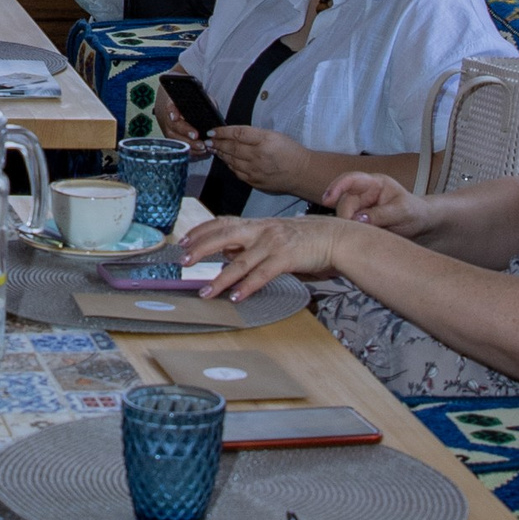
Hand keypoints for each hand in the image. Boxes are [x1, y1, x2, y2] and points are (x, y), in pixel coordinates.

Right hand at [154, 92, 205, 150]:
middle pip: (174, 127)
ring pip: (176, 140)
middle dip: (185, 133)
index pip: (171, 108)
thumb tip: (212, 113)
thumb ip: (205, 105)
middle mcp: (170, 119)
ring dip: (190, 145)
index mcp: (174, 105)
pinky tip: (201, 152)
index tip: (175, 117)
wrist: (186, 114)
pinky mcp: (174, 142)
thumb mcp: (201, 101)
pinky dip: (191, 151)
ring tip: (202, 148)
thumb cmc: (196, 107)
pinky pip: (180, 149)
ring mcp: (170, 132)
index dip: (172, 113)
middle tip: (197, 138)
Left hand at [179, 213, 343, 297]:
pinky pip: (261, 274)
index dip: (201, 231)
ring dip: (220, 279)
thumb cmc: (305, 239)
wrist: (336, 238)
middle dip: (200, 248)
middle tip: (183, 261)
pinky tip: (235, 296)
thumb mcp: (273, 236)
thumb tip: (226, 255)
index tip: (182, 241)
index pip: (222, 223)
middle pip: (223, 236)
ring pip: (240, 262)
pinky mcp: (286, 257)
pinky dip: (247, 286)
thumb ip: (250, 244)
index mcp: (257, 224)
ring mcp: (273, 243)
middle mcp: (262, 230)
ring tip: (205, 292)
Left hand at [206, 124, 308, 193]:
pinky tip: (226, 160)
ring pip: (231, 161)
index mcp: (264, 140)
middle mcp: (258, 156)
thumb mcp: (274, 135)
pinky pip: (237, 172)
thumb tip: (234, 134)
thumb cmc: (290, 151)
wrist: (302, 173)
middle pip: (231, 148)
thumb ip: (254, 134)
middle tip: (208, 141)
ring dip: (221, 154)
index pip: (238, 133)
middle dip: (217, 143)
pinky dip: (229, 165)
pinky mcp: (254, 182)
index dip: (222, 132)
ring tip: (213, 148)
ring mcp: (255, 170)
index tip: (212, 131)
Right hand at [321, 171, 435, 236]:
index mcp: (374, 184)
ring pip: (343, 218)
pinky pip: (347, 228)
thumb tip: (357, 220)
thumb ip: (381, 214)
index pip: (350, 180)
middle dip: (346, 218)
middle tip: (354, 233)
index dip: (336, 187)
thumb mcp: (402, 212)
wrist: (421, 225)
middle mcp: (363, 194)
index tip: (327, 201)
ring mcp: (359, 208)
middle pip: (343, 203)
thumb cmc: (414, 212)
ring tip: (363, 238)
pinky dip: (349, 235)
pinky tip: (356, 242)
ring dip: (348, 228)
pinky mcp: (358, 223)